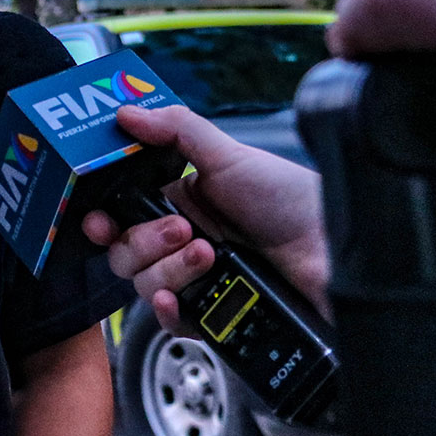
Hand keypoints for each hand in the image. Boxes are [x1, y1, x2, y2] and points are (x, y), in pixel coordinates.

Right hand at [82, 104, 327, 335]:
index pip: (122, 213)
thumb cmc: (293, 200)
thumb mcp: (231, 156)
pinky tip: (178, 299)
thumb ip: (176, 129)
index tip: (98, 219)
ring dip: (166, 269)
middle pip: (125, 252)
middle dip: (142, 241)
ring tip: (207, 255)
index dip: (102, 218)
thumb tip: (125, 113)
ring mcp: (198, 281)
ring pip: (144, 285)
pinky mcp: (215, 317)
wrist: (338, 253)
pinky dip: (168, 312)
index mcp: (181, 202)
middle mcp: (183, 242)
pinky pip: (172, 323)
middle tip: (181, 229)